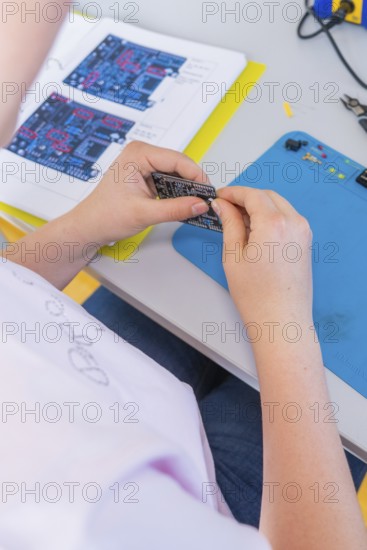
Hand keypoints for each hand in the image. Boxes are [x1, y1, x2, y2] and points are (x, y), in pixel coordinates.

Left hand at [73, 141, 208, 244]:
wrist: (90, 226)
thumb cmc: (105, 215)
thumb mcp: (144, 214)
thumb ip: (175, 209)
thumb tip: (200, 205)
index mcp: (138, 154)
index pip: (177, 160)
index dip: (196, 176)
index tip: (209, 192)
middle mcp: (141, 154)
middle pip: (179, 164)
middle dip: (193, 182)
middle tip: (205, 200)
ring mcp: (143, 164)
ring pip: (175, 172)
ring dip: (186, 188)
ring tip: (197, 203)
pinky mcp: (145, 175)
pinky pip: (168, 179)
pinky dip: (177, 191)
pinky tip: (184, 203)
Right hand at [212, 186, 312, 325]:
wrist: (281, 320)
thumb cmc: (257, 296)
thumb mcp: (233, 255)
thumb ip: (229, 224)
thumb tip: (223, 205)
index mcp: (274, 223)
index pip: (251, 194)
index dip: (232, 192)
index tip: (220, 197)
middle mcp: (294, 222)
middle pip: (267, 196)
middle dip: (246, 197)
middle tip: (225, 208)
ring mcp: (303, 232)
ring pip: (279, 205)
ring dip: (259, 206)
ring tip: (238, 221)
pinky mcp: (306, 242)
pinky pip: (288, 218)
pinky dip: (271, 216)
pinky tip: (255, 230)